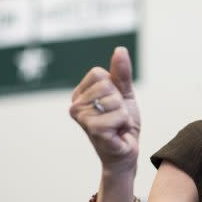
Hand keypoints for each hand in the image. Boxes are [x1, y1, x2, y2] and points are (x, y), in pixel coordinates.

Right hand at [70, 47, 140, 173]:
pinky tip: (117, 133)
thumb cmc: (121, 124)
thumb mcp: (124, 94)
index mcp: (79, 94)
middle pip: (107, 85)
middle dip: (120, 102)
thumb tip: (120, 49)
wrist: (126, 152)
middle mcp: (75, 106)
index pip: (99, 74)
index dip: (114, 88)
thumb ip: (121, 73)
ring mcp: (82, 119)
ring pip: (114, 100)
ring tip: (117, 125)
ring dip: (123, 114)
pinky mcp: (94, 130)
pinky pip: (118, 115)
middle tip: (116, 117)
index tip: (113, 104)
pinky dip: (124, 123)